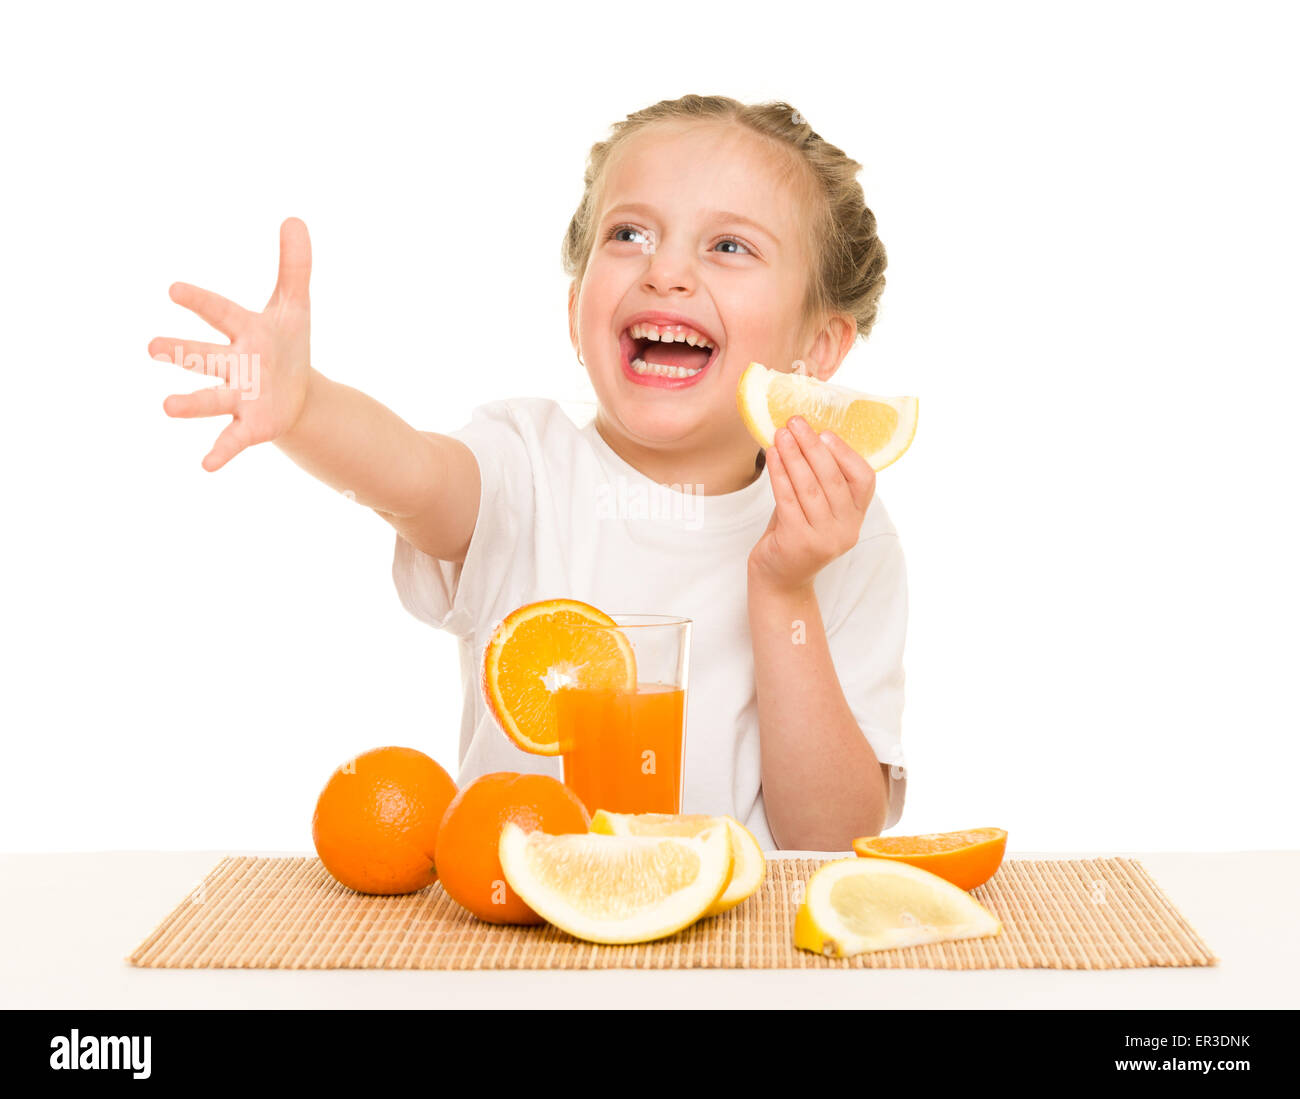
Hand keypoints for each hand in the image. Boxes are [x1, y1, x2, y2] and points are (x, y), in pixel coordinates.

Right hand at [149, 217, 312, 470]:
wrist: (297, 395)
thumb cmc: (285, 346)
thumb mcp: (295, 306)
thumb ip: (294, 265)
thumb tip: (294, 218)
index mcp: (244, 331)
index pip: (222, 312)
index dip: (201, 301)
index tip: (175, 288)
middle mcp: (233, 364)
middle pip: (204, 356)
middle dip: (179, 351)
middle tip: (152, 346)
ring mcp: (238, 396)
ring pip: (210, 398)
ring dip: (190, 403)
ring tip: (167, 406)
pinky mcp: (250, 426)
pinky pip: (232, 440)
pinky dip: (220, 452)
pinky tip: (205, 466)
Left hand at [748, 415, 876, 593]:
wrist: (779, 581)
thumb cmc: (795, 536)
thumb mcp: (815, 509)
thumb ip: (820, 481)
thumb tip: (808, 435)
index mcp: (856, 518)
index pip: (864, 480)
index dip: (846, 453)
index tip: (825, 432)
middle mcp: (846, 530)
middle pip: (833, 479)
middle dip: (813, 446)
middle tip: (796, 422)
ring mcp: (824, 539)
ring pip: (809, 487)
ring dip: (794, 456)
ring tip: (781, 434)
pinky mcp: (799, 543)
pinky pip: (788, 500)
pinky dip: (779, 474)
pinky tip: (772, 456)